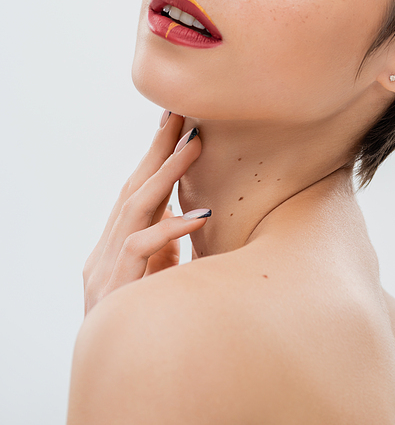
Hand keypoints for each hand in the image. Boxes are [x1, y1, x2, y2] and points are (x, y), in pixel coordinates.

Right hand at [83, 113, 209, 314]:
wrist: (112, 370)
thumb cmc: (140, 319)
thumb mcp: (157, 275)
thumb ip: (166, 244)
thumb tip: (190, 215)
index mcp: (116, 242)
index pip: (136, 188)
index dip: (156, 154)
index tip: (178, 121)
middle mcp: (106, 248)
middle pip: (132, 186)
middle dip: (158, 148)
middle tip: (183, 112)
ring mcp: (105, 267)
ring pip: (135, 207)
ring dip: (166, 173)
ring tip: (194, 144)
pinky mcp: (115, 288)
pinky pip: (142, 249)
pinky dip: (171, 228)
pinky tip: (199, 214)